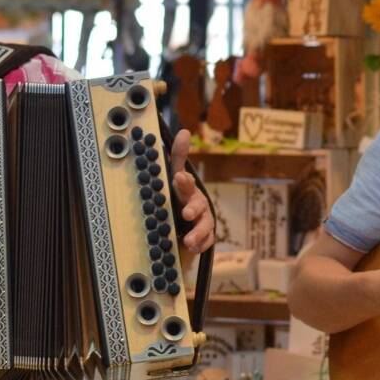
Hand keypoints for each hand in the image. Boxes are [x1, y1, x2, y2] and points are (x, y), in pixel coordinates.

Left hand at [170, 129, 215, 253]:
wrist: (184, 224)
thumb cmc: (179, 196)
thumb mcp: (173, 176)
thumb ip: (178, 156)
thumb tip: (184, 131)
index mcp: (188, 189)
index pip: (186, 182)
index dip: (184, 181)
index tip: (178, 177)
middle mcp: (197, 204)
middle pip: (198, 204)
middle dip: (193, 208)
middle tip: (185, 213)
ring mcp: (202, 221)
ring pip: (204, 226)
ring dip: (197, 233)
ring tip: (188, 240)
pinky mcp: (205, 237)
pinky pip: (207, 242)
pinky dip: (200, 245)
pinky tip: (194, 249)